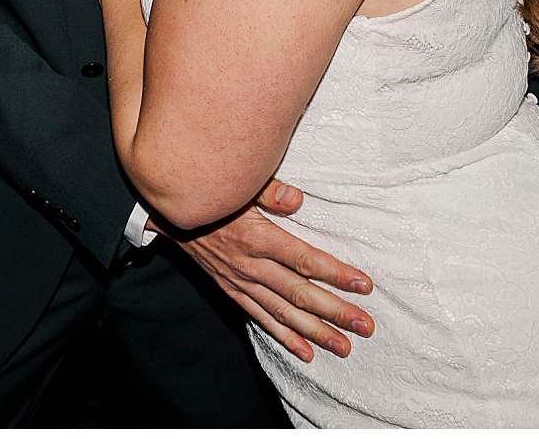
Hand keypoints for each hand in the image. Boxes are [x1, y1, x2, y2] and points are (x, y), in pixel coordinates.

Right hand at [164, 178, 375, 362]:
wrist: (173, 215)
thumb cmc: (214, 196)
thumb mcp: (240, 185)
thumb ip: (270, 192)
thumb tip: (298, 200)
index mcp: (259, 238)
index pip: (305, 260)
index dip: (336, 274)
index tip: (363, 285)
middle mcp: (252, 267)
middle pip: (300, 294)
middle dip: (335, 311)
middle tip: (365, 326)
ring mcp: (242, 283)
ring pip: (284, 313)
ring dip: (315, 332)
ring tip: (344, 346)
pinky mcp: (234, 291)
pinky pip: (261, 320)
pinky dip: (284, 338)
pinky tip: (305, 352)